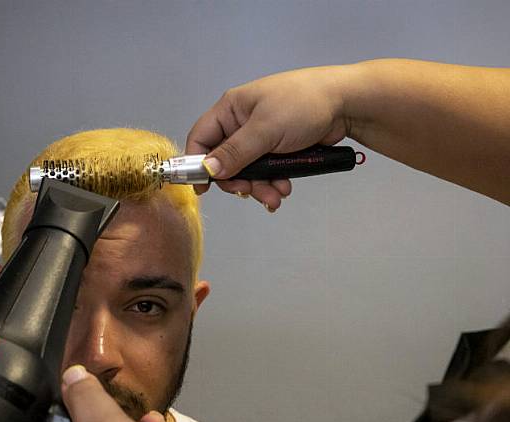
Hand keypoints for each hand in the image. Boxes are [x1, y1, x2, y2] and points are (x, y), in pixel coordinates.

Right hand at [186, 65, 351, 209]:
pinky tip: (284, 188)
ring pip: (247, 171)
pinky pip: (265, 172)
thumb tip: (207, 171)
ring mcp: (260, 137)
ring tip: (277, 195)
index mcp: (231, 109)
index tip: (203, 188)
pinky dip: (273, 183)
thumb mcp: (265, 129)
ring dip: (259, 187)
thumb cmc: (303, 105)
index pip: (201, 138)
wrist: (348, 103)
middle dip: (238, 181)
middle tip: (251, 192)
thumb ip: (235, 152)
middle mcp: (241, 124)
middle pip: (224, 162)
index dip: (196, 163)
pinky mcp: (277, 149)